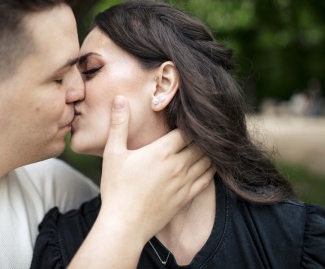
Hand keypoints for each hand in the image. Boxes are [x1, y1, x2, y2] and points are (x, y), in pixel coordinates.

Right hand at [99, 95, 213, 244]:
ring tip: (210, 143)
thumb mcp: (113, 153)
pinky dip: (211, 169)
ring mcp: (184, 183)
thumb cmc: (116, 188)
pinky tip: (211, 165)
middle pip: (200, 145)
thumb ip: (118, 125)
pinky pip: (207, 180)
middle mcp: (178, 165)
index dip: (189, 124)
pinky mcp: (186, 198)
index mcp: (162, 151)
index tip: (189, 118)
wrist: (124, 225)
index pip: (186, 131)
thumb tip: (120, 99)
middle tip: (203, 128)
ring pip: (207, 161)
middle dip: (202, 136)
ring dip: (209, 151)